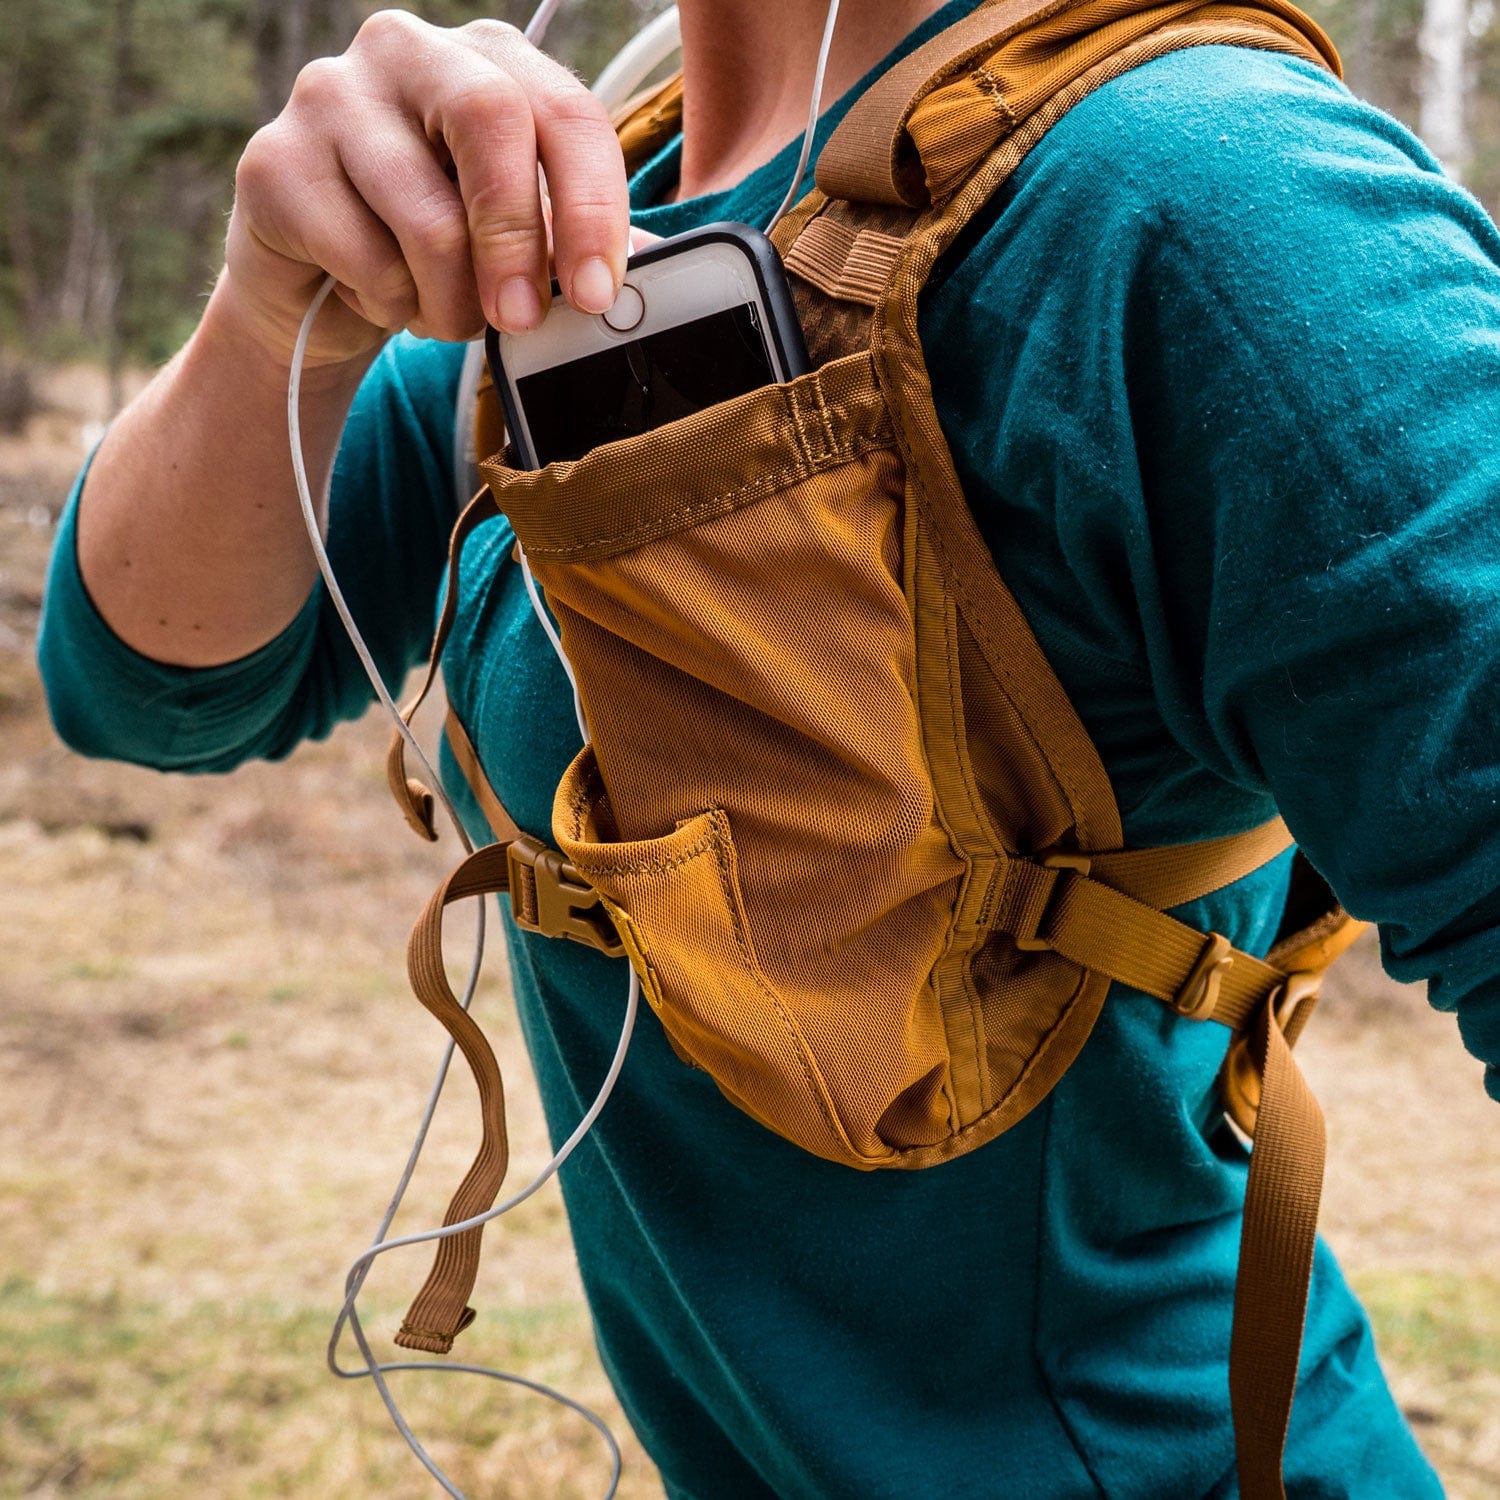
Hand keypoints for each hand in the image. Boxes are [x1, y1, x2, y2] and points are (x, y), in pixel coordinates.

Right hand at [223, 10, 630, 367]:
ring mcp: (330, 94)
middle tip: (520, 320)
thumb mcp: (518, 241)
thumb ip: (572, 242)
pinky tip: (379, 296)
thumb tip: (638, 274)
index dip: (592, 208)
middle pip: (492, 122)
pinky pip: (363, 257)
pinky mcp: (273, 161)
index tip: (598, 292)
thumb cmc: (436, 250)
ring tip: (443, 315)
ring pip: (428, 216)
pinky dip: (389, 305)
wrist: (320, 286)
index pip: (565, 111)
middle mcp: (407, 51)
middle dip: (519, 240)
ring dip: (451, 302)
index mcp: (488, 59)